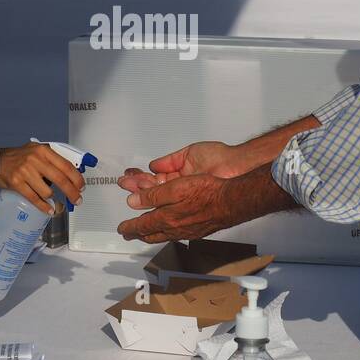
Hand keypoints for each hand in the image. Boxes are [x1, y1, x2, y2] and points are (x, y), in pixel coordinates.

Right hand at [0, 142, 83, 213]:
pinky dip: (44, 206)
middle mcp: (35, 159)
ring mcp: (25, 171)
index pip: (66, 165)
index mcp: (43, 151)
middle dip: (72, 192)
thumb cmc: (18, 158)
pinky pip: (34, 198)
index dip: (76, 178)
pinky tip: (49, 209)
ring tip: (53, 199)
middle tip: (77, 200)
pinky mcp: (16, 183)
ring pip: (47, 191)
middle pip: (60, 179)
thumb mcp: (36, 152)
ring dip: (53, 198)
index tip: (81, 187)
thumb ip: (52, 160)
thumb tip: (72, 173)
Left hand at [117, 174, 239, 243]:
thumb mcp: (174, 188)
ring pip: (163, 236)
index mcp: (166, 219)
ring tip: (145, 233)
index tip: (121, 229)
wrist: (231, 202)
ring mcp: (187, 232)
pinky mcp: (197, 231)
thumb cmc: (206, 192)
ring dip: (151, 234)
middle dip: (138, 234)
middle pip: (151, 235)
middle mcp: (175, 229)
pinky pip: (175, 235)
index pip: (142, 225)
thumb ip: (152, 196)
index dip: (129, 227)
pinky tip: (170, 230)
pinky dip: (166, 233)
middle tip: (129, 234)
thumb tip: (133, 201)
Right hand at [118, 141, 247, 201]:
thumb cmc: (219, 159)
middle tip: (123, 183)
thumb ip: (170, 160)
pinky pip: (167, 206)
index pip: (155, 179)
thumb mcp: (188, 154)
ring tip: (127, 188)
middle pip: (153, 190)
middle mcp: (181, 190)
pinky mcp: (189, 205)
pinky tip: (142, 198)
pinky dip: (154, 202)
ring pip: (157, 199)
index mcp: (180, 176)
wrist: (236, 167)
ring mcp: (184, 198)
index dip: (141, 178)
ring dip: (140, 193)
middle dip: (136, 186)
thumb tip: (153, 165)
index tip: (128, 176)